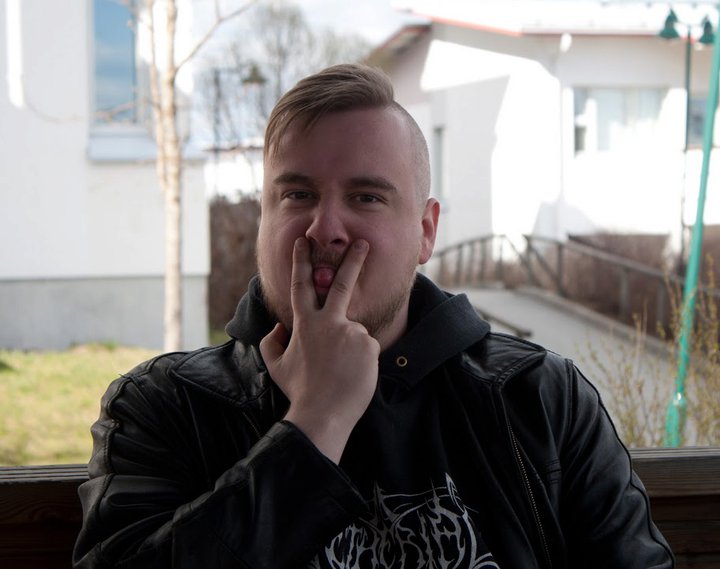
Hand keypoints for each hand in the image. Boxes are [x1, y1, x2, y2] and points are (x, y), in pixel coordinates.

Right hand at [259, 237, 379, 463]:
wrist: (323, 413)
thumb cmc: (299, 390)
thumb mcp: (276, 365)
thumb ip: (272, 342)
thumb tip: (279, 328)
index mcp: (305, 324)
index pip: (301, 286)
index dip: (301, 262)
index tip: (303, 242)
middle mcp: (329, 322)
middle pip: (342, 283)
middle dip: (353, 260)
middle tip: (363, 243)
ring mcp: (351, 332)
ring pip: (354, 333)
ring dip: (350, 349)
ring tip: (341, 373)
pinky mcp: (369, 344)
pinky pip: (367, 348)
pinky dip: (362, 360)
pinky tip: (353, 375)